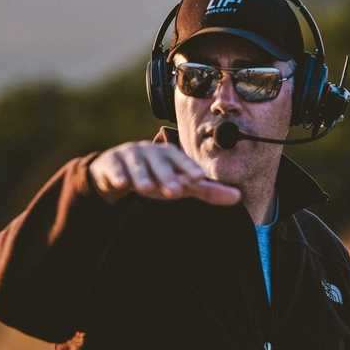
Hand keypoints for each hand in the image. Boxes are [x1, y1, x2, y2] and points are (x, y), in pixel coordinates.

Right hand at [88, 141, 240, 205]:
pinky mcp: (111, 164)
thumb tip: (238, 197)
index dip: (188, 168)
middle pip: (160, 164)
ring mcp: (130, 156)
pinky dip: (118, 176)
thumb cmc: (156, 176)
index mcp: (169, 154)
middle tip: (176, 190)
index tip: (197, 179)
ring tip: (148, 189)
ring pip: (137, 166)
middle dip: (167, 176)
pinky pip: (114, 170)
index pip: (181, 161)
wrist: (117, 170)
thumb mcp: (179, 182)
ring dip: (142, 177)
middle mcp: (150, 151)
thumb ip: (206, 190)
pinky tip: (121, 184)